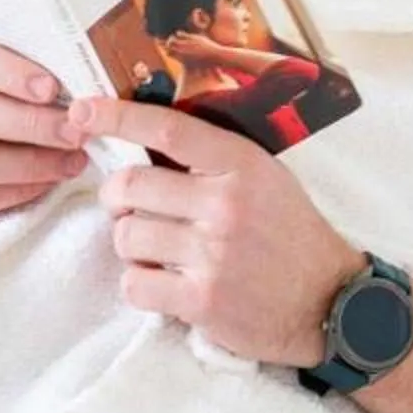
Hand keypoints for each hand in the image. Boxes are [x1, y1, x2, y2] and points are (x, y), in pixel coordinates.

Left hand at [71, 94, 364, 365]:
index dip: (118, 116)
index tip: (83, 110)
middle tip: (129, 208)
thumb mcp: (266, 179)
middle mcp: (225, 205)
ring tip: (155, 250)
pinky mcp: (201, 300)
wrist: (329, 302)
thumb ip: (214, 163)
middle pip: (131, 186)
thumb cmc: (291, 235)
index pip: (168, 129)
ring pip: (127, 237)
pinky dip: (140, 284)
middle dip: (117, 198)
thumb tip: (145, 144)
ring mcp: (212, 254)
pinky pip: (135, 284)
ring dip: (131, 245)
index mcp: (242, 166)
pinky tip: (163, 282)